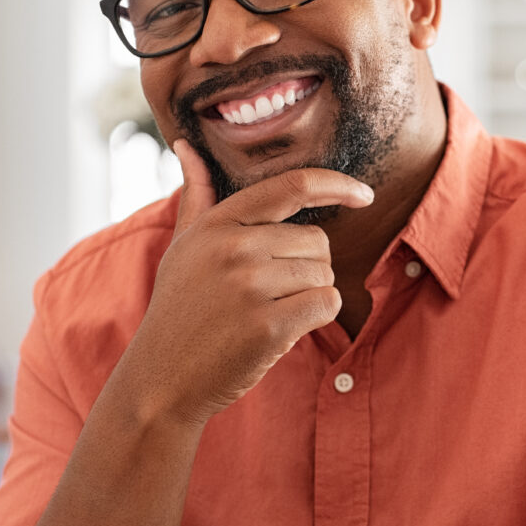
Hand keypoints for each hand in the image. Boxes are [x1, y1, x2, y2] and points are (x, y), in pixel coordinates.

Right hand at [122, 140, 373, 426]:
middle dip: (308, 267)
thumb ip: (196, 195)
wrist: (161, 380)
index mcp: (218, 224)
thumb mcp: (182, 246)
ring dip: (310, 295)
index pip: (291, 186)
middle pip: (318, 240)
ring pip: (325, 273)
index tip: (365, 194)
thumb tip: (187, 145)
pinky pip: (328, 304)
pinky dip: (316, 317)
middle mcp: (234, 248)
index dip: (336, 185)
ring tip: (268, 312)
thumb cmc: (179, 309)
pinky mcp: (269, 326)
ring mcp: (251, 287)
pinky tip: (282, 329)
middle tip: (268, 293)